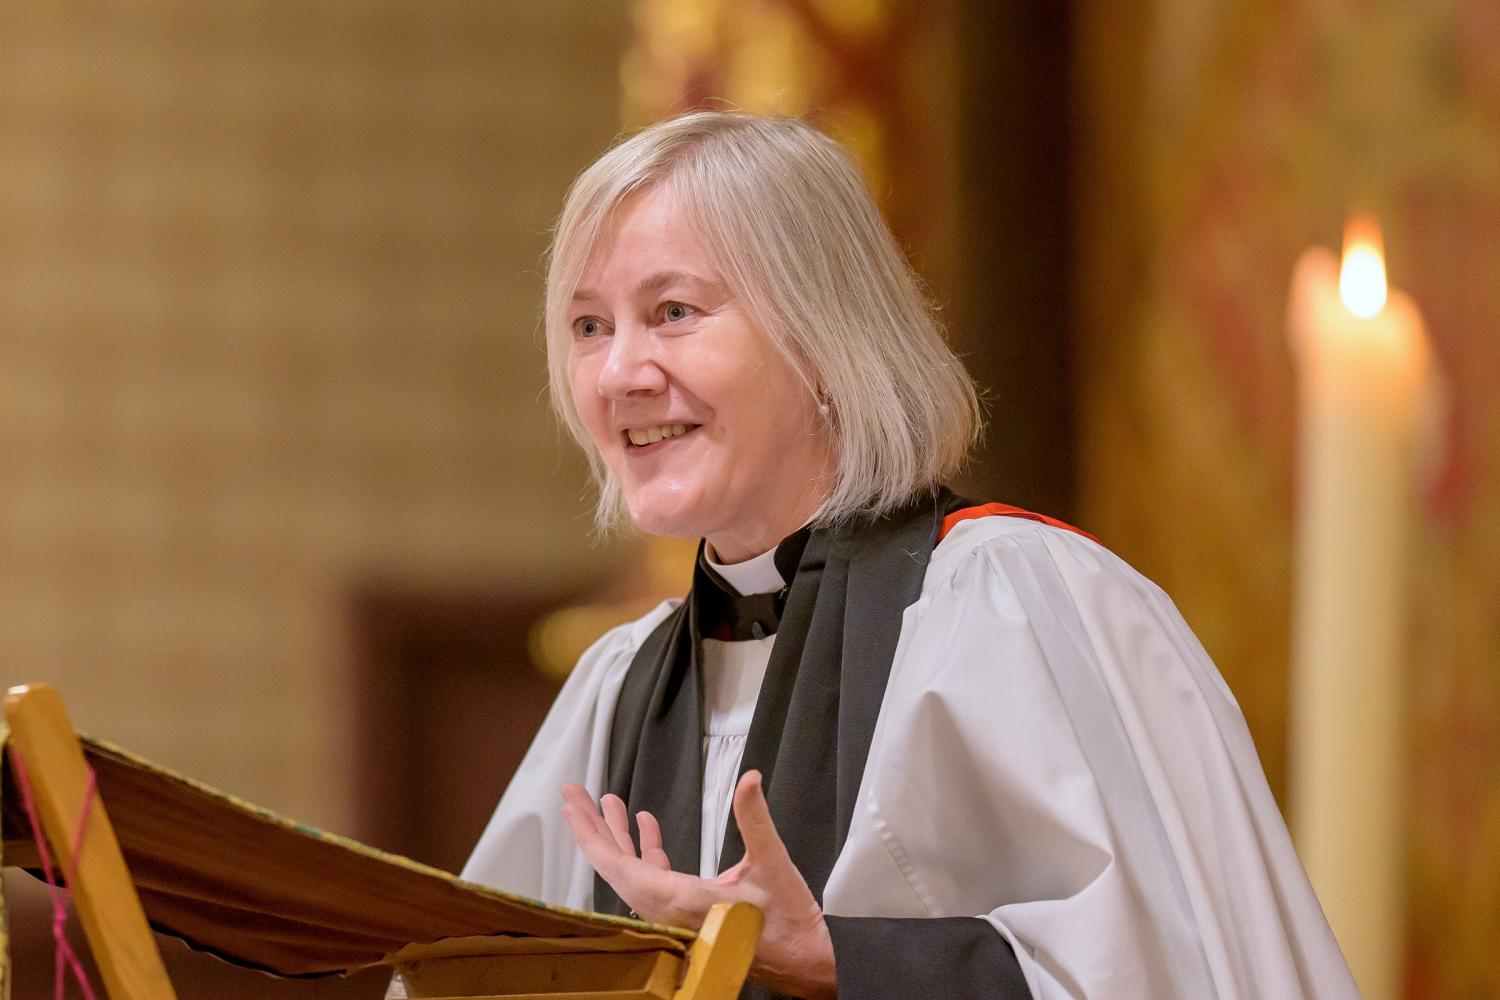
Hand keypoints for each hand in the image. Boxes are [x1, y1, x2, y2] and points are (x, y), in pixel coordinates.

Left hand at [561, 771, 836, 999]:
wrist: (804, 961)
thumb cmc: (789, 923)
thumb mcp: (773, 864)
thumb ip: (755, 819)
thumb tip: (750, 780)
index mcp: (680, 900)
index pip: (619, 868)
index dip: (591, 836)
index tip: (571, 807)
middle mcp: (670, 910)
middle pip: (616, 868)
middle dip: (594, 829)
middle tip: (574, 796)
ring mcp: (677, 914)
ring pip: (634, 873)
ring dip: (620, 837)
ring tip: (610, 803)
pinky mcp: (689, 912)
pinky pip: (655, 879)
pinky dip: (647, 851)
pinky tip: (647, 826)